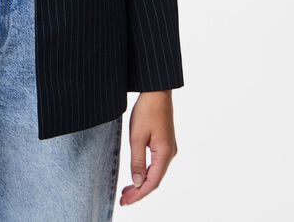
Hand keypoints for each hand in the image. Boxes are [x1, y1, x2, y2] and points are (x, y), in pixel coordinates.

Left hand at [120, 90, 177, 205]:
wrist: (157, 91)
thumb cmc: (147, 110)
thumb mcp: (137, 136)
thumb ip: (137, 161)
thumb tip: (138, 183)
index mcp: (165, 154)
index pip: (152, 182)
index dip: (138, 195)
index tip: (125, 202)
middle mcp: (170, 154)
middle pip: (155, 180)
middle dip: (139, 191)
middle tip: (123, 199)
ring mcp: (169, 148)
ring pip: (156, 172)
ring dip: (142, 182)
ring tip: (127, 190)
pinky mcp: (165, 143)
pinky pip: (156, 163)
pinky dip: (146, 172)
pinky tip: (137, 174)